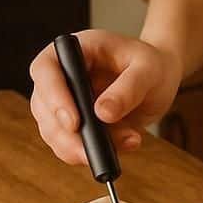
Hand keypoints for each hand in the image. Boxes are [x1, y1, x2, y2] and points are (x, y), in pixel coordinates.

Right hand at [28, 28, 182, 165]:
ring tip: (127, 141)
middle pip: (43, 107)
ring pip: (53, 132)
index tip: (73, 123)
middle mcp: (61, 75)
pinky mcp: (72, 124)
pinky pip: (69, 145)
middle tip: (93, 152)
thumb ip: (129, 88)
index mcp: (75, 49)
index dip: (53, 96)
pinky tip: (124, 145)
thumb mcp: (149, 70)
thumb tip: (103, 113)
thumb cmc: (153, 65)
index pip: (46, 69)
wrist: (159, 80)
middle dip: (66, 135)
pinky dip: (92, 152)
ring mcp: (63, 101)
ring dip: (81, 148)